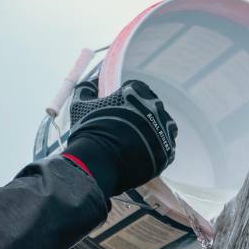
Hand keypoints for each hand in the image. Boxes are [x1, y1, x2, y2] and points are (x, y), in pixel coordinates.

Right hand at [64, 78, 176, 194]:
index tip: (121, 110)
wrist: (98, 164)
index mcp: (137, 91)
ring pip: (164, 126)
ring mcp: (163, 130)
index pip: (137, 89)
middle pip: (153, 107)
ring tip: (138, 142)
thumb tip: (89, 84)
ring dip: (155, 131)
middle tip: (129, 128)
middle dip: (143, 115)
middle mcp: (155, 107)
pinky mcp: (167, 152)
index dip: (128, 99)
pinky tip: (144, 154)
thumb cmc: (89, 132)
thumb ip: (86, 90)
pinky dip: (157, 150)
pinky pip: (167, 148)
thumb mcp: (81, 106)